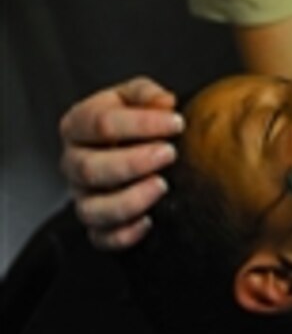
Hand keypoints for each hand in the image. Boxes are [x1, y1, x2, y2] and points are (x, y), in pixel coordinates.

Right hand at [59, 77, 184, 248]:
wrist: (126, 142)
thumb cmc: (129, 117)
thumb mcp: (136, 95)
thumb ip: (148, 94)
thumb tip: (165, 102)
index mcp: (78, 124)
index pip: (102, 123)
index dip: (142, 123)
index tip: (176, 123)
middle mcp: (73, 161)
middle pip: (90, 168)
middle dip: (134, 162)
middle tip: (169, 154)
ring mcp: (81, 195)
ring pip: (92, 209)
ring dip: (129, 201)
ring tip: (161, 186)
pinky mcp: (94, 223)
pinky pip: (102, 239)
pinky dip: (125, 235)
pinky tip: (149, 221)